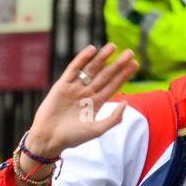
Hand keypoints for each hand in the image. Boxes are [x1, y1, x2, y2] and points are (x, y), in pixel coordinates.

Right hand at [26, 43, 138, 158]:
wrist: (50, 138)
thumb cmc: (73, 137)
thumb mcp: (98, 130)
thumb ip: (114, 118)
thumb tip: (126, 102)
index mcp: (96, 103)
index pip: (113, 85)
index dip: (124, 75)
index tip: (135, 64)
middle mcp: (87, 93)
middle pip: (106, 75)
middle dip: (118, 64)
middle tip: (130, 53)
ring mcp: (75, 88)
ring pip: (91, 69)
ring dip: (102, 58)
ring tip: (113, 47)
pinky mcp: (62, 85)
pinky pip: (74, 69)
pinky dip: (82, 59)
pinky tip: (91, 49)